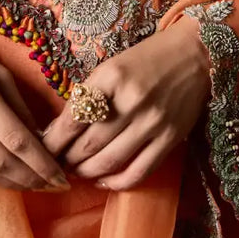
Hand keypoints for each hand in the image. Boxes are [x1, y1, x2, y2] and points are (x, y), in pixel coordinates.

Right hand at [0, 8, 70, 192]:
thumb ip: (19, 106)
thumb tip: (42, 140)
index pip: (16, 139)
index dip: (42, 163)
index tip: (63, 176)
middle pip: (1, 162)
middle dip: (33, 180)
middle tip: (56, 185)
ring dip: (15, 184)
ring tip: (38, 185)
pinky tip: (11, 177)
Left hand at [41, 19, 210, 190]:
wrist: (194, 54)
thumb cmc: (145, 61)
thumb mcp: (111, 69)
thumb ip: (87, 97)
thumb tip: (57, 132)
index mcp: (111, 77)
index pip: (73, 119)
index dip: (53, 141)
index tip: (43, 150)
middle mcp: (131, 100)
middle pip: (88, 144)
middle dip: (67, 160)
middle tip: (57, 164)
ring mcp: (153, 122)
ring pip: (110, 161)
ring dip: (87, 172)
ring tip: (77, 171)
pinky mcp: (170, 138)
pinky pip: (139, 171)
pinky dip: (117, 182)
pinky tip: (104, 180)